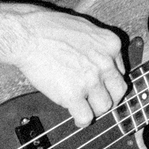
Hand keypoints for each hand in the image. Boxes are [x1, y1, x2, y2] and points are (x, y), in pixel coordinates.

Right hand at [2, 6, 128, 127]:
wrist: (28, 36)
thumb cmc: (49, 28)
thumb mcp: (84, 28)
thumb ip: (97, 45)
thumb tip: (100, 58)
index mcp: (111, 44)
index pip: (121, 71)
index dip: (109, 80)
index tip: (102, 85)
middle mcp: (105, 63)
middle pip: (119, 91)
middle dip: (109, 97)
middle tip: (97, 99)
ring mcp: (91, 80)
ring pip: (104, 106)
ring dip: (95, 109)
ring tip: (84, 107)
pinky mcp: (73, 95)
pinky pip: (86, 117)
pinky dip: (82, 121)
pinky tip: (76, 117)